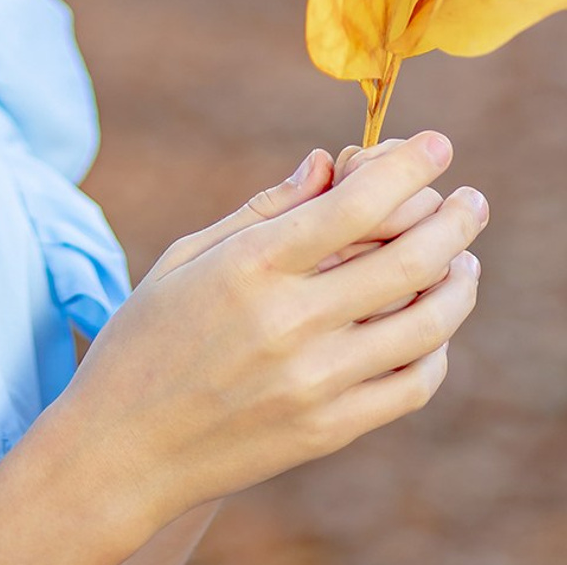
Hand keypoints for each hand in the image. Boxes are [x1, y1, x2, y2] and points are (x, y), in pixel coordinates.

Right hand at [42, 131, 484, 555]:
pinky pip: (411, 385)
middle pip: (407, 257)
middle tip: (469, 199)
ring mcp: (316, 381)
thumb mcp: (188, 256)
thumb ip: (264, 210)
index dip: (408, 166)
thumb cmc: (146, 338)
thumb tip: (328, 164)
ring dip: (458, 281)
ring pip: (425, 322)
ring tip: (464, 259)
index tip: (438, 144)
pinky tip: (433, 325)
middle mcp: (290, 321)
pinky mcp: (329, 430)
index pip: (356, 204)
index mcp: (251, 266)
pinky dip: (436, 348)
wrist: (123, 448)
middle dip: (453, 217)